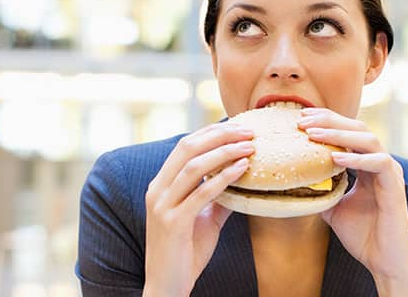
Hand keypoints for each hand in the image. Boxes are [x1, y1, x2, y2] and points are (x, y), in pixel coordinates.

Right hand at [143, 122, 254, 295]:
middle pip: (187, 148)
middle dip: (219, 135)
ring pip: (194, 167)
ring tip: (249, 147)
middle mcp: (157, 190)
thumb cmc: (185, 252)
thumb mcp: (204, 219)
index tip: (237, 127)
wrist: (167, 286)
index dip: (211, 132)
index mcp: (161, 184)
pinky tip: (242, 169)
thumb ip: (218, 197)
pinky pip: (201, 193)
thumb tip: (240, 177)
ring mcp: (162, 206)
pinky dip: (224, 177)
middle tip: (247, 131)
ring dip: (225, 152)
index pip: (185, 146)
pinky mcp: (173, 223)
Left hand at [298, 108, 407, 295]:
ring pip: (369, 139)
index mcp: (368, 165)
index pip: (349, 132)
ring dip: (339, 134)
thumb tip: (295, 181)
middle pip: (358, 128)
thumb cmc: (363, 236)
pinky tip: (334, 157)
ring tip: (313, 134)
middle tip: (304, 120)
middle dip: (329, 120)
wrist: (383, 263)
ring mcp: (390, 173)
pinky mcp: (396, 187)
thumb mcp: (333, 208)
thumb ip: (322, 190)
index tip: (302, 118)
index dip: (327, 121)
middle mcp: (381, 164)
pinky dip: (357, 158)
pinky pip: (380, 163)